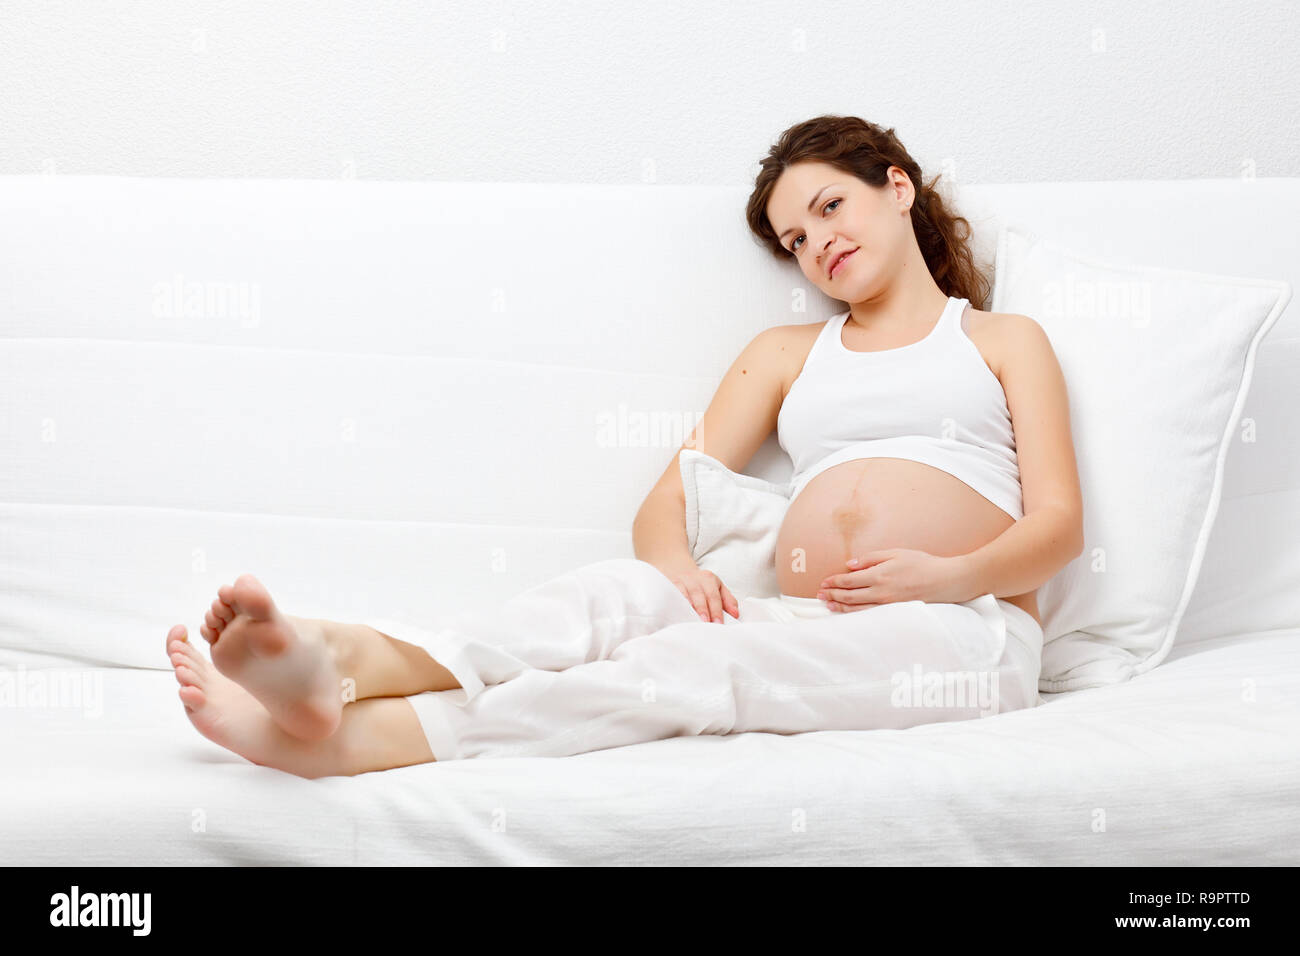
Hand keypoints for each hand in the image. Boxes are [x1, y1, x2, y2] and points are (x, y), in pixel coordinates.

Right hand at [658, 561, 739, 623]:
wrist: (677, 568)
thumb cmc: (700, 584)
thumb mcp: (717, 587)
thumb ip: (728, 600)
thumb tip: (736, 615)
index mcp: (708, 579)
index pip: (714, 596)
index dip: (716, 610)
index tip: (718, 623)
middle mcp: (693, 579)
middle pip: (699, 595)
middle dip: (702, 609)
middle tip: (705, 624)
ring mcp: (679, 581)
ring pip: (683, 594)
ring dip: (686, 608)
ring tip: (690, 621)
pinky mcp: (667, 586)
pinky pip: (669, 596)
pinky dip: (672, 604)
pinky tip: (674, 614)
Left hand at [817, 549, 970, 610]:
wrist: (944, 581)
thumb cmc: (921, 563)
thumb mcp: (895, 553)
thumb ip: (871, 559)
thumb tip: (850, 565)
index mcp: (880, 575)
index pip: (849, 581)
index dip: (834, 582)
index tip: (824, 582)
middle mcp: (881, 593)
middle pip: (849, 596)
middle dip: (832, 594)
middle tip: (819, 594)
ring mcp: (887, 605)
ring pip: (857, 608)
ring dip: (840, 606)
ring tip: (827, 604)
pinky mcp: (894, 612)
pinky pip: (869, 614)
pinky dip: (854, 613)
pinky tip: (847, 611)